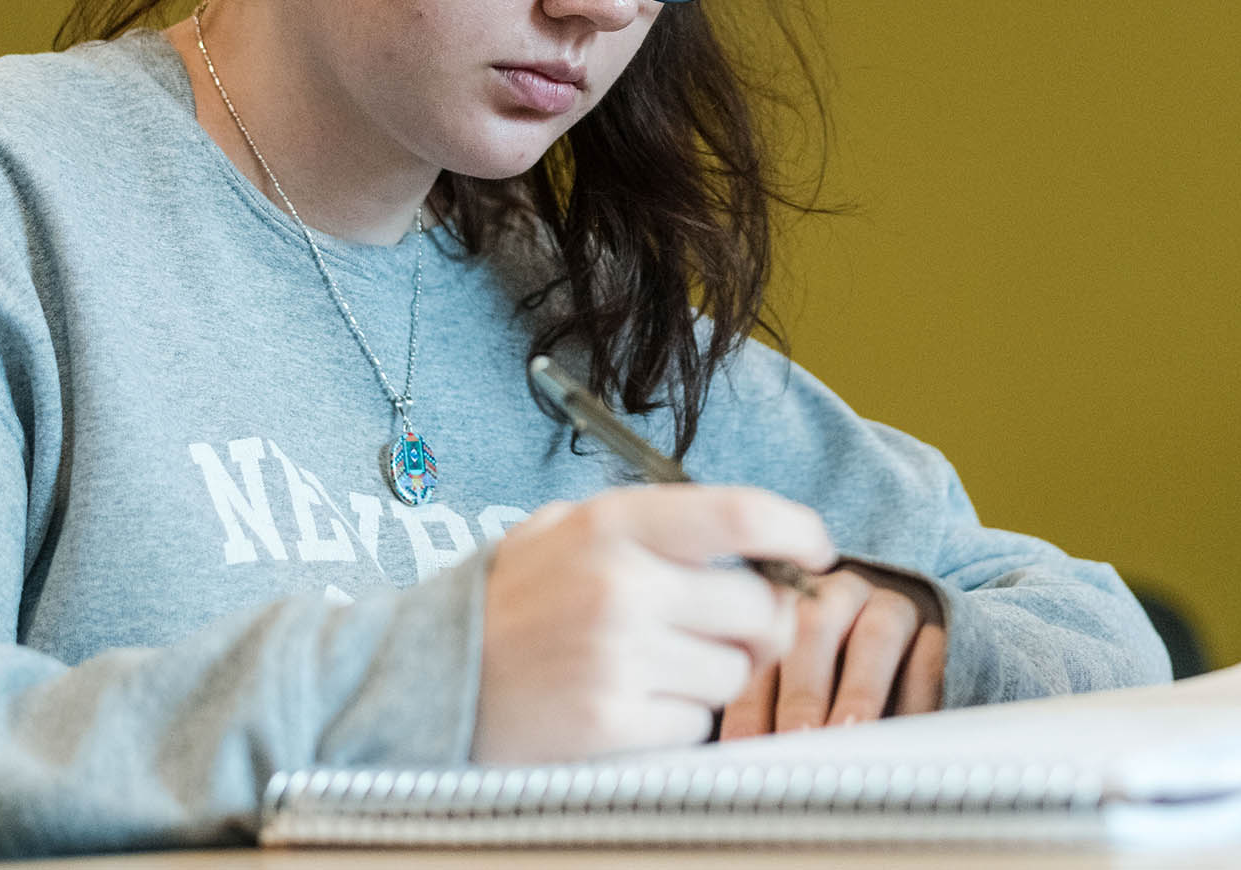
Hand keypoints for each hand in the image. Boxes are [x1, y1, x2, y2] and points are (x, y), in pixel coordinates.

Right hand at [473, 485, 833, 762]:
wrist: (422, 681)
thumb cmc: (507, 605)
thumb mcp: (564, 532)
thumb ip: (652, 528)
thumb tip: (758, 540)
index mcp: (612, 525)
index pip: (741, 515)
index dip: (797, 530)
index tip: (817, 550)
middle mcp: (621, 586)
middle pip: (759, 608)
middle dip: (758, 625)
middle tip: (726, 630)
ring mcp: (618, 660)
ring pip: (734, 672)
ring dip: (712, 676)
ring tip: (652, 667)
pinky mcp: (613, 725)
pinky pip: (695, 723)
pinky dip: (675, 719)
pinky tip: (627, 703)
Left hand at [717, 568, 945, 738]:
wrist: (904, 616)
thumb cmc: (829, 659)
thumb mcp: (790, 670)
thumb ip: (766, 704)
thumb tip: (741, 759)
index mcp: (787, 601)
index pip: (761, 648)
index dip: (750, 700)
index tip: (743, 748)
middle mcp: (837, 594)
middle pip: (814, 630)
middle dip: (802, 693)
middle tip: (796, 740)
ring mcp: (891, 605)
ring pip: (876, 637)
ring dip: (859, 691)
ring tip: (846, 734)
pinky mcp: (938, 624)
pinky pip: (929, 657)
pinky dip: (916, 698)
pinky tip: (900, 736)